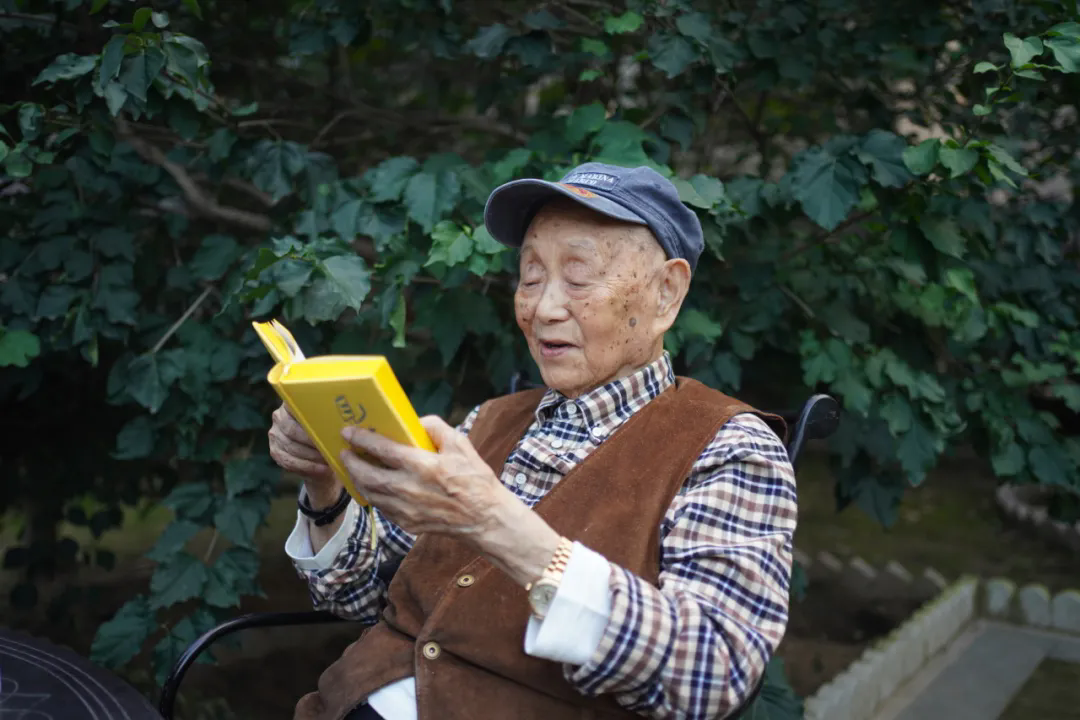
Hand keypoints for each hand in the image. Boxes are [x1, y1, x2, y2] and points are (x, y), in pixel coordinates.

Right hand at [269, 404, 338, 505]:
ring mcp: (275, 435)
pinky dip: (308, 466)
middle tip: (330, 447)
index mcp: (292, 403)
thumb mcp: (329, 423)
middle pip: (292, 429)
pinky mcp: (275, 451)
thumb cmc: (327, 434)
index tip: (324, 421)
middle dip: (312, 440)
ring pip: (291, 447)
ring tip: (329, 460)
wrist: (317, 456)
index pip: (293, 402)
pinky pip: (289, 461)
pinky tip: (322, 469)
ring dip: (312, 455)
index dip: (307, 413)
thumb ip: (332, 419)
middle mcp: (279, 417)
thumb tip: (348, 422)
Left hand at [340, 416, 560, 585]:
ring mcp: (405, 509)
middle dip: (351, 462)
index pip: (381, 449)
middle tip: (344, 452)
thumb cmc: (475, 479)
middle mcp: (408, 488)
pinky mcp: (406, 523)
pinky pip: (381, 507)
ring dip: (357, 479)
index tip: (349, 432)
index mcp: (422, 465)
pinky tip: (373, 486)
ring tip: (353, 468)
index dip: (361, 439)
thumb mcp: (460, 444)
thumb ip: (435, 428)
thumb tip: (414, 422)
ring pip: (369, 493)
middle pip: (366, 475)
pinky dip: (373, 495)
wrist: (484, 518)